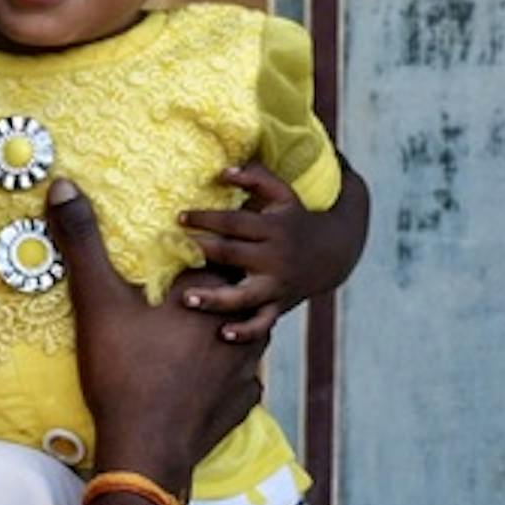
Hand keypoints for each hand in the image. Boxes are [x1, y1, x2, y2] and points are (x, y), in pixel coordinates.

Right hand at [51, 179, 264, 487]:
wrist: (148, 450)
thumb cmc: (125, 373)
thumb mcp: (98, 303)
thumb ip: (83, 242)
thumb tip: (64, 184)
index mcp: (208, 296)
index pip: (217, 253)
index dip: (202, 245)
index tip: (188, 242)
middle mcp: (236, 326)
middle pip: (236, 292)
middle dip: (218, 285)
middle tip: (191, 285)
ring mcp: (244, 369)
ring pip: (248, 333)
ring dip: (228, 325)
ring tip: (202, 325)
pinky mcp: (242, 403)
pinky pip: (245, 380)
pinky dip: (232, 374)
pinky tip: (214, 376)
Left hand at [177, 163, 371, 342]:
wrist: (333, 252)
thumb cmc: (295, 219)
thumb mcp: (283, 193)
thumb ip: (255, 177)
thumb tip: (220, 171)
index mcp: (273, 228)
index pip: (234, 222)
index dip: (206, 218)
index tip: (179, 217)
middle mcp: (275, 258)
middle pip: (232, 254)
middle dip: (202, 250)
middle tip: (171, 248)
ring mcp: (276, 285)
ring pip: (243, 296)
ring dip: (214, 298)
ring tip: (187, 298)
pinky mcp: (278, 306)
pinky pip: (262, 323)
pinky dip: (246, 331)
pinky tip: (223, 333)